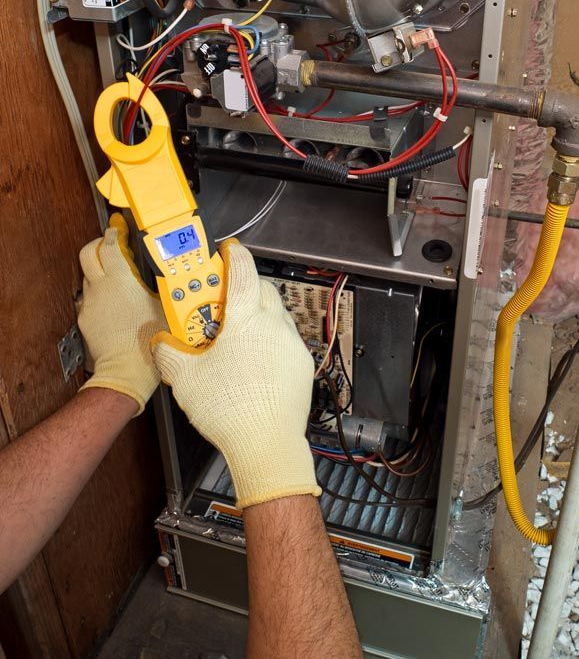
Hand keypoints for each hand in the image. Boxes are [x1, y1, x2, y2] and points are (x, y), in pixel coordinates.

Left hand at [78, 213, 164, 412]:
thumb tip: (169, 272)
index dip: (114, 232)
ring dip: (99, 270)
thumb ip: (162, 284)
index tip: (119, 228)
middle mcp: (99, 288)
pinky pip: (89, 298)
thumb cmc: (148, 340)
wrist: (126, 370)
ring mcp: (90, 304)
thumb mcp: (165, 305)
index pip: (109, 244)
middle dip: (98, 245)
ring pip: (87, 276)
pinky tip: (113, 302)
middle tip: (111, 244)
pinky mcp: (86, 320)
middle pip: (87, 252)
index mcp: (119, 279)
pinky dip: (98, 294)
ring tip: (116, 276)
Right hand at [151, 241, 319, 509]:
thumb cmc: (229, 410)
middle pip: (263, 289)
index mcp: (246, 320)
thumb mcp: (186, 379)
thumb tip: (159, 342)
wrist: (267, 445)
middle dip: (246, 285)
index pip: (244, 271)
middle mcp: (275, 326)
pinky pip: (286, 339)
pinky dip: (271, 338)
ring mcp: (292, 345)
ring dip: (259, 312)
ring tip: (237, 331)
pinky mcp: (302, 365)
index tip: (228, 250)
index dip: (234, 255)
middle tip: (223, 298)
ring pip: (278, 314)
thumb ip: (169, 353)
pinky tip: (255, 358)